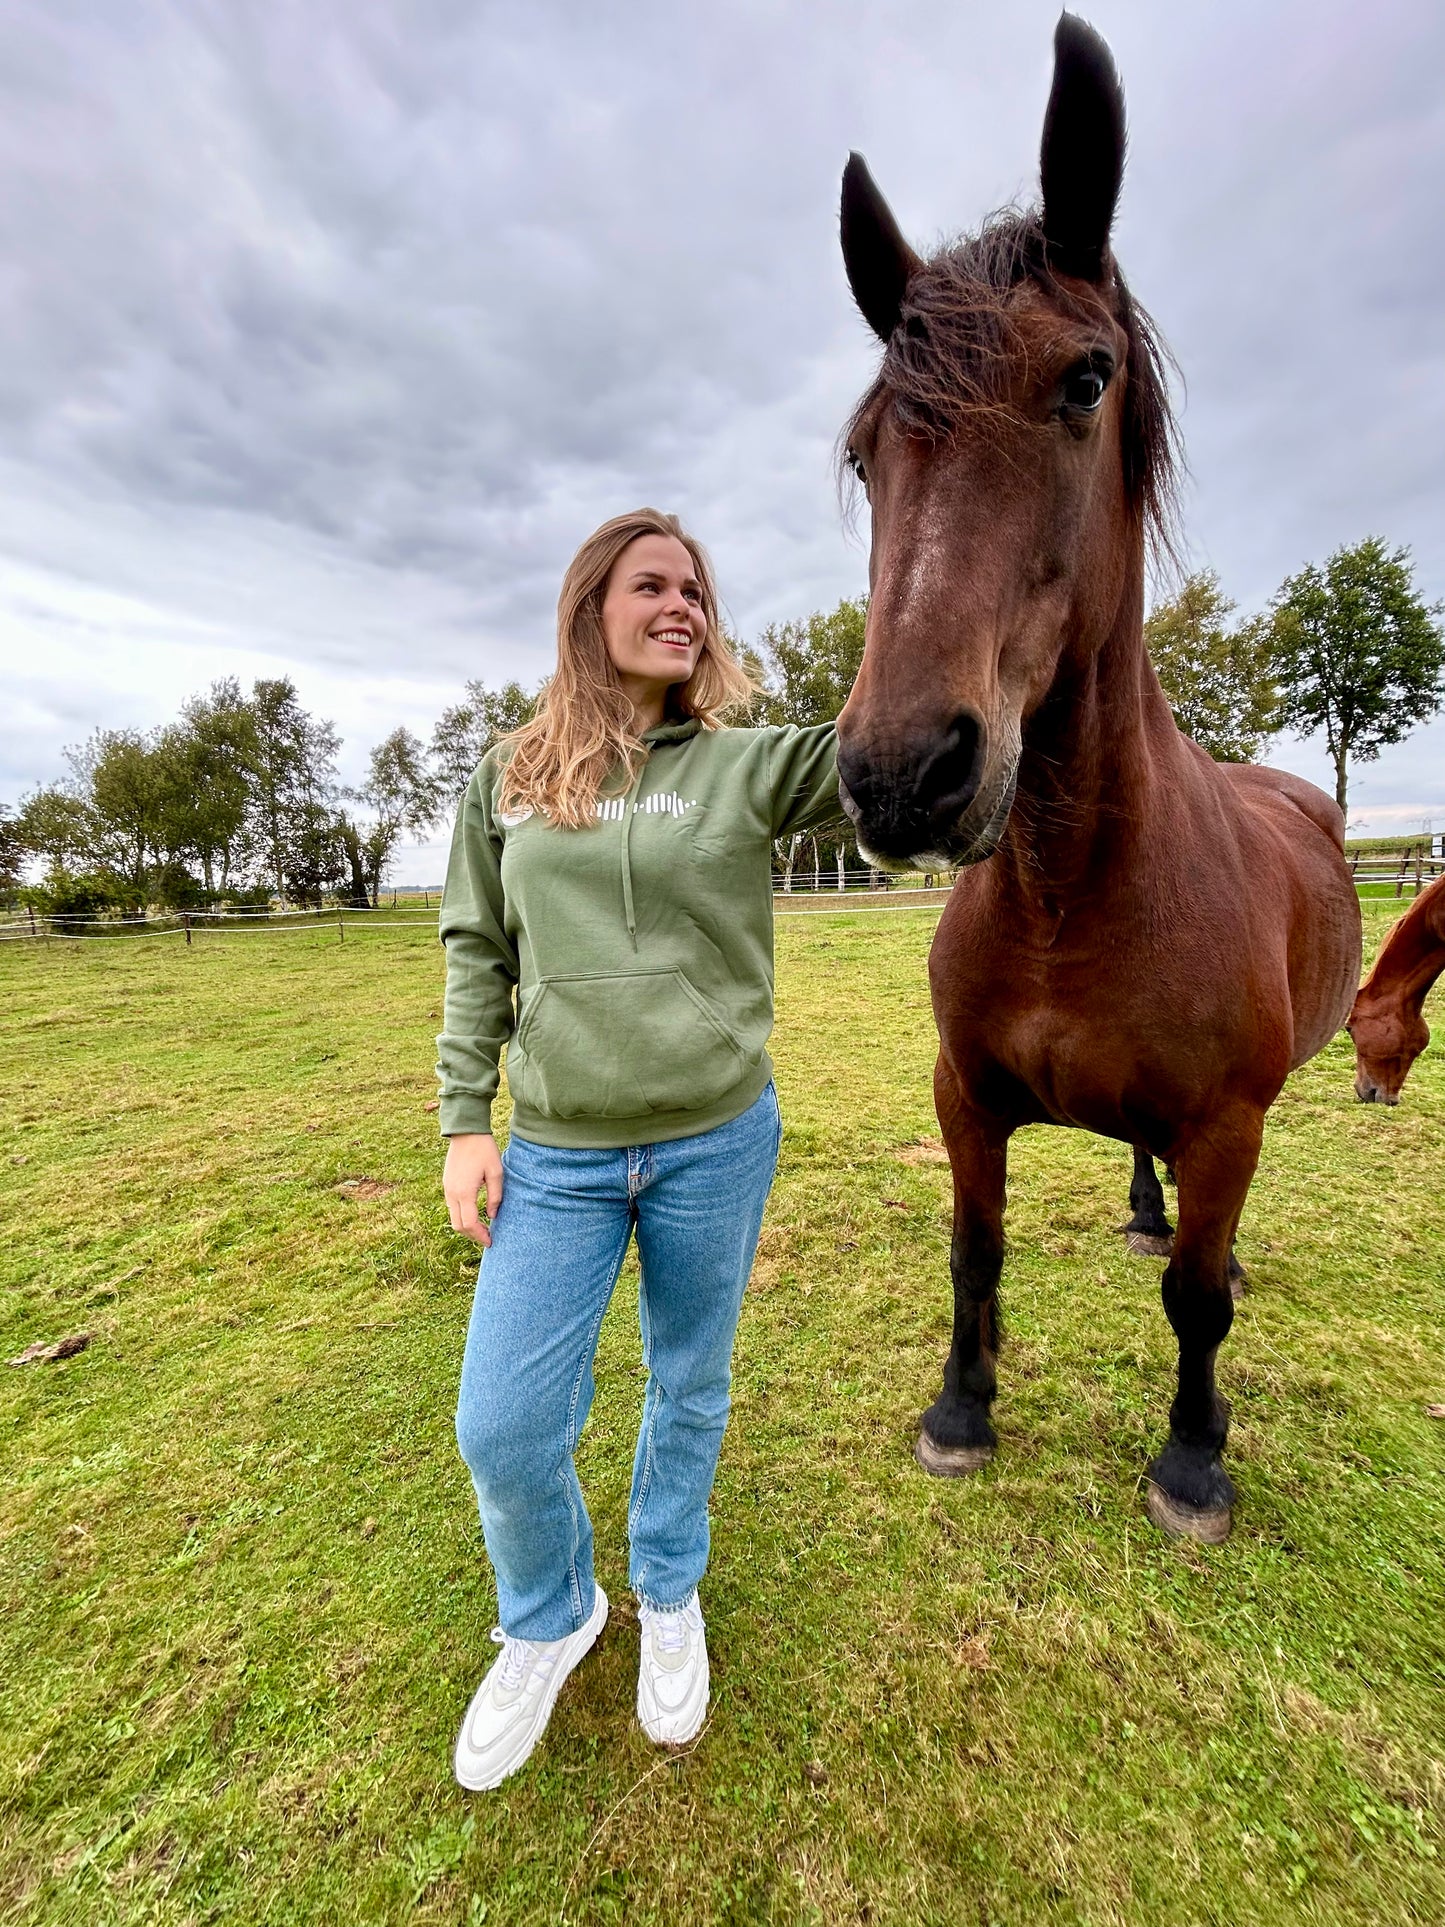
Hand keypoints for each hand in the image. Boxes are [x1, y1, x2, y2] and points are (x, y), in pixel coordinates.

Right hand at [443, 1133, 503, 1247]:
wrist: (466, 1132)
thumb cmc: (484, 1150)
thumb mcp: (496, 1173)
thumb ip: (495, 1197)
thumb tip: (492, 1216)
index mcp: (464, 1192)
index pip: (469, 1224)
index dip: (480, 1235)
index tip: (491, 1240)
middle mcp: (452, 1193)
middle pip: (458, 1225)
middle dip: (472, 1235)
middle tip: (487, 1237)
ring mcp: (447, 1188)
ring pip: (453, 1217)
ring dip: (466, 1226)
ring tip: (482, 1227)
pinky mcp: (447, 1184)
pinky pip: (451, 1206)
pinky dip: (461, 1215)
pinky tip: (474, 1212)